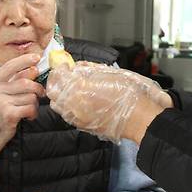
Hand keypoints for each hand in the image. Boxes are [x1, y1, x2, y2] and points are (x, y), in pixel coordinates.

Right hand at [0, 53, 44, 177]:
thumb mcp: (0, 92)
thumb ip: (14, 80)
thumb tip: (34, 68)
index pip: (10, 66)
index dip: (25, 60)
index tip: (37, 58)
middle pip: (25, 82)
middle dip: (37, 88)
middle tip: (40, 93)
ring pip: (30, 96)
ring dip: (35, 103)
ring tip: (29, 108)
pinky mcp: (8, 115)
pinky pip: (30, 108)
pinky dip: (33, 112)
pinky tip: (28, 116)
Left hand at [46, 62, 169, 142]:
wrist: (139, 117)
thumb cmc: (129, 94)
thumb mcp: (109, 73)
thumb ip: (89, 69)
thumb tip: (78, 67)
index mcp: (80, 87)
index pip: (58, 75)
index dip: (60, 68)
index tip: (65, 66)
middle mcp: (74, 103)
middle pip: (53, 91)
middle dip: (57, 81)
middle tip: (66, 76)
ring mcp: (76, 116)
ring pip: (57, 105)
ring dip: (61, 94)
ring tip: (72, 88)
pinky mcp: (82, 126)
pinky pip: (67, 114)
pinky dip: (68, 106)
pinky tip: (80, 101)